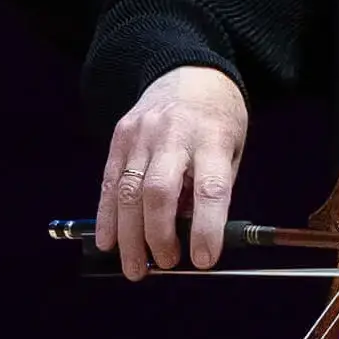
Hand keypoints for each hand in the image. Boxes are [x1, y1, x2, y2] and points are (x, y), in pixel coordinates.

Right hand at [95, 65, 248, 281]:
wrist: (188, 71)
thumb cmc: (216, 119)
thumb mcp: (231, 149)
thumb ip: (212, 189)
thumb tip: (191, 238)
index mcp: (211, 138)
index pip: (209, 188)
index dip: (206, 228)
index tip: (204, 259)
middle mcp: (173, 135)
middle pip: (158, 192)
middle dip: (158, 236)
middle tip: (165, 264)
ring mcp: (141, 134)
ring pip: (127, 191)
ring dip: (129, 236)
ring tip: (135, 267)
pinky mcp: (119, 137)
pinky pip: (108, 182)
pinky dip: (106, 217)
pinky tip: (108, 242)